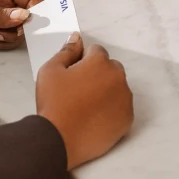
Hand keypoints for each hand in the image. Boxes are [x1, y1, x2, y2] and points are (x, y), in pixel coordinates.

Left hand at [0, 0, 43, 49]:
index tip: (28, 25)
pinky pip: (7, 38)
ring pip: (19, 30)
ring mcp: (0, 16)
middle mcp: (6, 2)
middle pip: (29, 17)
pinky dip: (0, 42)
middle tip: (0, 33)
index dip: (37, 10)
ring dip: (7, 38)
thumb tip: (26, 16)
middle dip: (18, 29)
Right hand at [36, 33, 133, 169]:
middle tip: (78, 91)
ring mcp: (125, 99)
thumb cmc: (53, 102)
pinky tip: (95, 118)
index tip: (71, 75)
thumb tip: (76, 37)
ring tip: (85, 107)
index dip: (82, 61)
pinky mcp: (127, 118)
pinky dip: (112, 110)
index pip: (95, 51)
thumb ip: (66, 51)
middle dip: (97, 74)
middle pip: (110, 68)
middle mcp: (118, 76)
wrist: (59, 140)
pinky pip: (121, 107)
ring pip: (117, 88)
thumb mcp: (50, 71)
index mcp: (100, 62)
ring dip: (106, 91)